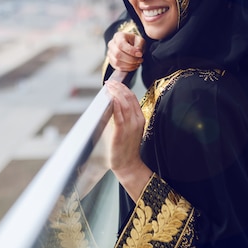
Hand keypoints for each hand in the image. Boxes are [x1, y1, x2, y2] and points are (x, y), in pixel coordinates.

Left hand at [104, 80, 151, 199]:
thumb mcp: (126, 129)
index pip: (132, 98)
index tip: (114, 82)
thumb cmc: (125, 147)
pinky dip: (116, 105)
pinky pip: (120, 116)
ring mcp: (130, 127)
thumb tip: (109, 104)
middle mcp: (137, 121)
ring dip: (116, 93)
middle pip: (129, 98)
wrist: (128, 165)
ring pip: (125, 104)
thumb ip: (121, 116)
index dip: (123, 88)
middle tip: (110, 82)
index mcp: (139, 118)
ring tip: (109, 86)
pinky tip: (112, 99)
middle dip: (119, 87)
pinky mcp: (122, 133)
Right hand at [107, 31, 144, 71]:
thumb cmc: (135, 42)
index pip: (121, 44)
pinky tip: (134, 65)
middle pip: (117, 54)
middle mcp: (111, 44)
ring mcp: (110, 54)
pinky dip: (128, 68)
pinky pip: (118, 68)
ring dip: (130, 65)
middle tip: (140, 59)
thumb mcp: (140, 40)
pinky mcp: (112, 62)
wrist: (132, 46)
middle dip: (131, 59)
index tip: (140, 54)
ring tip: (138, 62)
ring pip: (117, 62)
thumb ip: (139, 45)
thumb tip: (138, 53)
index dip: (131, 51)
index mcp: (118, 36)